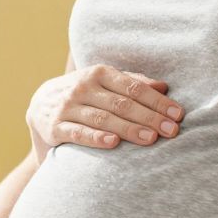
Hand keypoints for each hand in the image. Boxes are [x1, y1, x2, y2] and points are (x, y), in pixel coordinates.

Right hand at [26, 65, 183, 155]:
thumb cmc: (84, 96)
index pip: (134, 87)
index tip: (178, 114)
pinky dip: (96, 138)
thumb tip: (164, 87)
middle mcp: (82, 86)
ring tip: (151, 138)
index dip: (157, 101)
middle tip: (172, 131)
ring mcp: (67, 107)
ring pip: (103, 118)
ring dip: (129, 129)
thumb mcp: (104, 84)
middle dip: (150, 117)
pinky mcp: (55, 127)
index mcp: (99, 73)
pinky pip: (78, 133)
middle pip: (122, 103)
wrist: (39, 106)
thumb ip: (132, 84)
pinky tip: (113, 144)